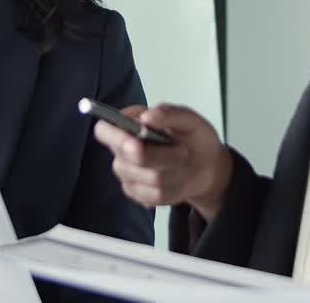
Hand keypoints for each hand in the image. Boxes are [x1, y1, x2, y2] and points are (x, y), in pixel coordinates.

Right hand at [92, 103, 231, 219]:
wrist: (206, 165)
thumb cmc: (193, 138)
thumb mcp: (189, 120)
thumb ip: (169, 113)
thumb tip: (146, 117)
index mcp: (127, 125)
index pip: (104, 130)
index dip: (114, 136)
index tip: (135, 140)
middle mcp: (122, 151)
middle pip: (130, 157)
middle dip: (161, 155)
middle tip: (182, 150)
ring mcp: (128, 175)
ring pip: (149, 178)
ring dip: (174, 170)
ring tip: (182, 161)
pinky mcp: (138, 194)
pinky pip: (155, 195)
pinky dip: (174, 187)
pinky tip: (178, 178)